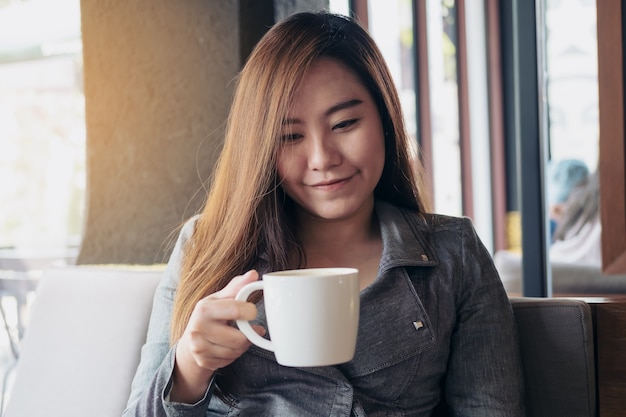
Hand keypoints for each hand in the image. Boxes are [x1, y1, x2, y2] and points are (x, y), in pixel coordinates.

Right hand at [170, 270, 264, 402]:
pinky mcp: (204, 361)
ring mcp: (199, 347)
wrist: (190, 341)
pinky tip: (229, 346)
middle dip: (248, 333)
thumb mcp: (219, 298)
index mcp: (204, 309)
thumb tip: (253, 274)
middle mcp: (198, 329)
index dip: (250, 311)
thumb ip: (237, 287)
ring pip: (237, 351)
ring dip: (243, 344)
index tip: (251, 311)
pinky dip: (235, 354)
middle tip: (248, 327)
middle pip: (239, 338)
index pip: (236, 310)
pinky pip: (230, 360)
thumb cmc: (209, 315)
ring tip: (238, 336)